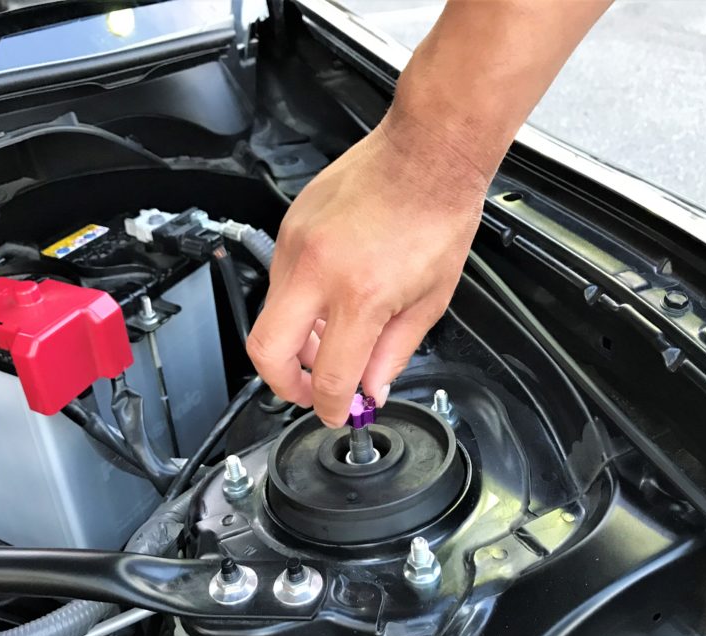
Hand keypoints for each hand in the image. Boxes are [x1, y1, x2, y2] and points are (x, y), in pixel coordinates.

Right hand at [247, 112, 488, 426]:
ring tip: (332, 342)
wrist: (427, 153)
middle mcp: (318, 270)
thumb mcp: (429, 301)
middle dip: (285, 384)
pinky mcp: (290, 226)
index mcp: (361, 295)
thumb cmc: (438, 215)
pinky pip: (281, 281)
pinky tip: (330, 302)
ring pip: (273, 315)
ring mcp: (296, 244)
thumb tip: (371, 387)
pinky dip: (300, 304)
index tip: (337, 412)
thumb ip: (393, 352)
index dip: (332, 406)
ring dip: (297, 341)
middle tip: (312, 391)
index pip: (330, 376)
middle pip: (267, 352)